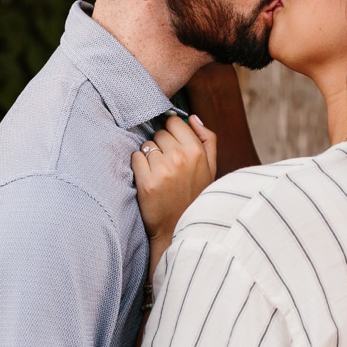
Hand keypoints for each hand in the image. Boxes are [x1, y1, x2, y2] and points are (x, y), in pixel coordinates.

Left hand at [133, 115, 216, 254]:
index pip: (175, 122)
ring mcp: (162, 170)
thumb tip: (193, 118)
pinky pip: (135, 157)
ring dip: (149, 157)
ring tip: (159, 174)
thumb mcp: (211, 168)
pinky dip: (138, 166)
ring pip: (146, 145)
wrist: (178, 229)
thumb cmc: (195, 197)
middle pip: (159, 133)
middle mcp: (180, 158)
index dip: (172, 133)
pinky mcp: (146, 182)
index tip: (173, 147)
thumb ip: (207, 139)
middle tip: (167, 165)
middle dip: (161, 145)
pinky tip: (148, 179)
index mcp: (197, 151)